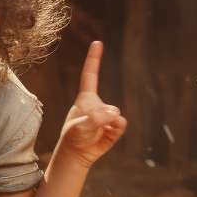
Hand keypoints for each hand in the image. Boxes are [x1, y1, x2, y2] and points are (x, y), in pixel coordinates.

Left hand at [57, 41, 126, 167]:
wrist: (78, 154)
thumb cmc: (74, 136)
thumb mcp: (80, 126)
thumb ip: (96, 118)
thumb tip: (115, 112)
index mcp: (85, 98)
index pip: (90, 74)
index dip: (94, 58)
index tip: (97, 42)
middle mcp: (98, 104)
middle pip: (109, 105)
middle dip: (103, 116)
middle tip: (89, 127)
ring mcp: (108, 115)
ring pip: (117, 116)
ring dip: (108, 125)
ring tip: (94, 133)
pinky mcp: (115, 126)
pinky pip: (122, 125)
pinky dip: (115, 131)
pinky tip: (105, 136)